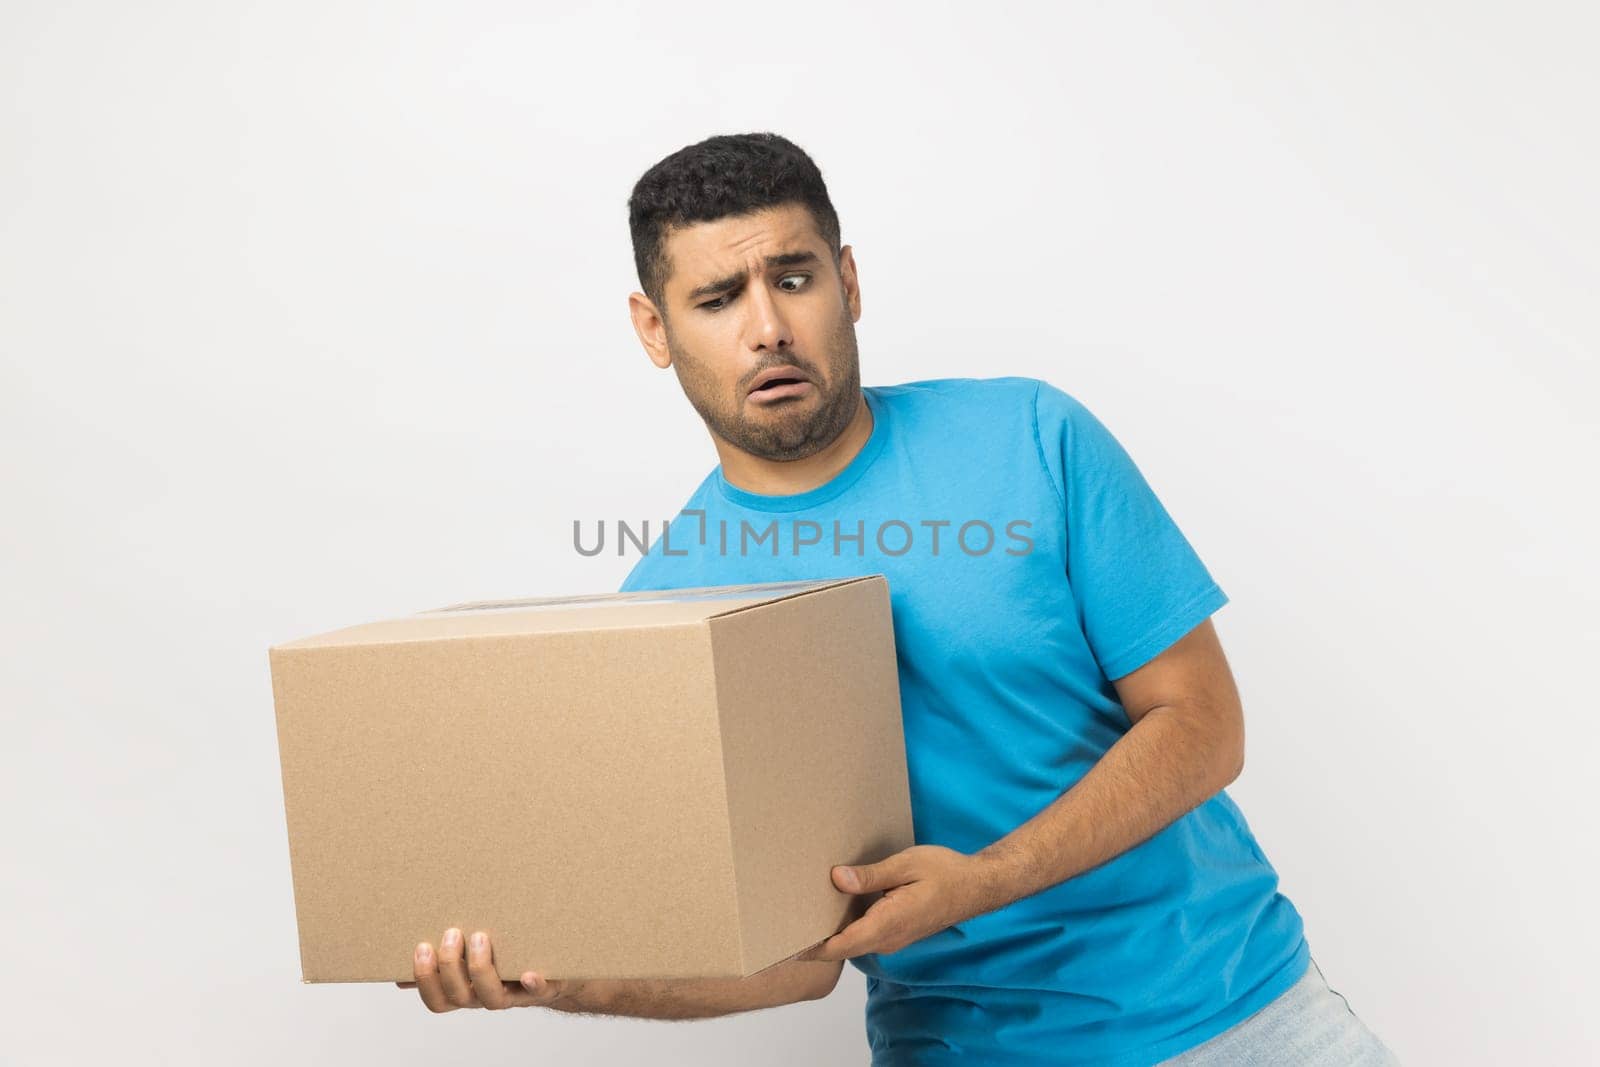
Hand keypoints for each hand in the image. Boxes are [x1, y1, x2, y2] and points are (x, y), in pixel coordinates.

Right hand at [396, 927, 583, 1012]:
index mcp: (468, 991)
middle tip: (452, 933)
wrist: (561, 975)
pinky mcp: (544, 988)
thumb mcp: (476, 960)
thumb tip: (402, 975)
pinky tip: (528, 973)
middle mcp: (487, 997)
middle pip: (459, 997)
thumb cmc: (511, 963)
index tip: (421, 947)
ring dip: (482, 969)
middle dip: (450, 967)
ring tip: (481, 936)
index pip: (438, 999)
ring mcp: (515, 995)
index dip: (425, 979)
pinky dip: (532, 985)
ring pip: (492, 999)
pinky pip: (538, 993)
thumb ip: (445, 964)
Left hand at [795, 845, 1007, 961]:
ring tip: (801, 913)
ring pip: (852, 943)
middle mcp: (888, 938)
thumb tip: (837, 880)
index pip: (840, 945)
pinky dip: (845, 928)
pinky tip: (833, 907)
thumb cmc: (944, 872)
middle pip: (841, 948)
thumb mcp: (906, 865)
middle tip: (783, 924)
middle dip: (813, 942)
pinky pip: (864, 936)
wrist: (976, 887)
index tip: (785, 942)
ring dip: (829, 934)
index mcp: (888, 924)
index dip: (811, 948)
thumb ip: (871, 876)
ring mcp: (893, 939)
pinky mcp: (897, 932)